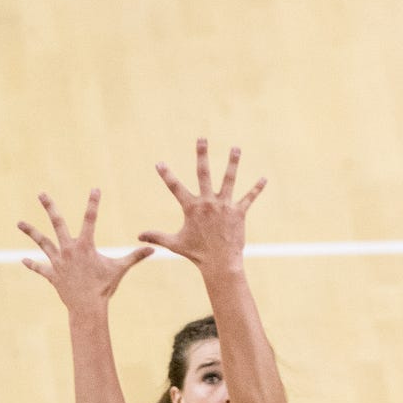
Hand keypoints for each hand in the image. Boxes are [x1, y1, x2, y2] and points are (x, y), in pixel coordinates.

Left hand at [18, 190, 152, 314]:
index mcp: (85, 246)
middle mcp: (68, 250)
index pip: (91, 219)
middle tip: (41, 194)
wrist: (87, 308)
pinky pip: (40, 268)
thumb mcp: (120, 269)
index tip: (95, 189)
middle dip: (50, 207)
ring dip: (31, 232)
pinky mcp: (52, 274)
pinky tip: (23, 260)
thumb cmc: (104, 287)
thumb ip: (136, 256)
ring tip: (19, 223)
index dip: (94, 203)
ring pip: (42, 242)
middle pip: (57, 224)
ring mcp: (58, 262)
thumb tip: (154, 249)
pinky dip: (33, 264)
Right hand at [139, 139, 265, 274]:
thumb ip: (156, 236)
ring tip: (236, 148)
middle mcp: (208, 203)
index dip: (166, 175)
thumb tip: (138, 236)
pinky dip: (257, 188)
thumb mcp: (174, 244)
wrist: (220, 263)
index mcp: (192, 208)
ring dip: (232, 163)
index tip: (159, 163)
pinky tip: (264, 179)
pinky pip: (249, 197)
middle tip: (202, 138)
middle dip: (202, 155)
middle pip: (204, 173)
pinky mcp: (239, 212)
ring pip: (229, 179)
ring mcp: (225, 206)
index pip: (175, 187)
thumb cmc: (197, 254)